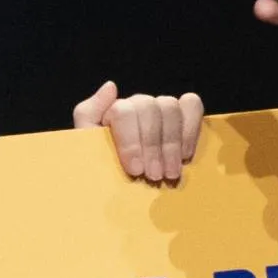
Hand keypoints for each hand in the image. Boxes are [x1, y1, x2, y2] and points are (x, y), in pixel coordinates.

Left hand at [74, 80, 207, 182]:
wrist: (117, 191)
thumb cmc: (101, 170)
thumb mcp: (85, 147)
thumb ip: (87, 114)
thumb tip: (111, 86)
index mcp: (113, 112)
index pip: (124, 111)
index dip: (131, 140)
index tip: (135, 169)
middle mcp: (138, 106)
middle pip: (149, 108)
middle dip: (153, 145)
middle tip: (154, 176)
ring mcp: (161, 110)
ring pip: (171, 107)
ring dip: (172, 143)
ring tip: (170, 173)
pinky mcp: (183, 118)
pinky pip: (192, 106)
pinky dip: (191, 128)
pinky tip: (185, 155)